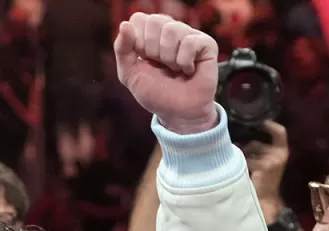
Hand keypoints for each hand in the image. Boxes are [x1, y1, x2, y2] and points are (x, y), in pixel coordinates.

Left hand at [114, 13, 219, 133]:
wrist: (177, 112)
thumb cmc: (155, 92)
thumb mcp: (129, 73)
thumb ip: (122, 50)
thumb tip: (124, 24)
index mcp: (150, 34)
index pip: (138, 19)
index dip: (137, 42)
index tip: (143, 60)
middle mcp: (170, 30)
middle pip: (154, 21)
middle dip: (152, 50)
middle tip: (160, 66)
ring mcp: (189, 35)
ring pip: (172, 30)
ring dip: (168, 58)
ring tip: (174, 69)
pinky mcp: (206, 44)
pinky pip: (189, 42)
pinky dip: (184, 62)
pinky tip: (188, 70)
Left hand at [244, 120, 288, 202]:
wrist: (265, 198)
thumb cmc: (262, 180)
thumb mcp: (263, 161)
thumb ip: (257, 150)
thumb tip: (240, 141)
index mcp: (282, 151)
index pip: (280, 132)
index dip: (270, 126)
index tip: (260, 123)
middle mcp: (280, 154)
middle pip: (255, 143)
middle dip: (245, 150)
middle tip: (239, 157)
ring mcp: (273, 159)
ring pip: (249, 151)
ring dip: (242, 157)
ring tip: (242, 168)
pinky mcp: (265, 166)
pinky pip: (246, 160)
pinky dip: (242, 165)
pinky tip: (243, 172)